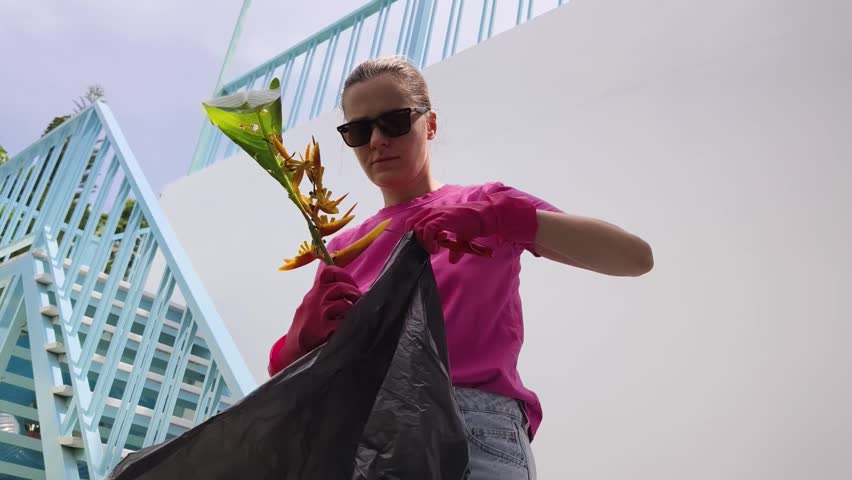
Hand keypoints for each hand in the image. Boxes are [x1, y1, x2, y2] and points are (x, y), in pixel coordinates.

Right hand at [268, 266, 360, 374]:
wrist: (291, 354)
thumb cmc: (307, 331)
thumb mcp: (311, 309)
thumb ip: (326, 297)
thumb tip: (351, 290)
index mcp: (312, 294)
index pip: (328, 273)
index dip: (344, 276)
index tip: (352, 285)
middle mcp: (313, 302)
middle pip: (339, 287)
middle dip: (353, 293)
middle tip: (359, 302)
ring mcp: (316, 316)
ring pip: (343, 305)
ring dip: (351, 311)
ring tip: (352, 318)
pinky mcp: (321, 331)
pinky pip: (343, 322)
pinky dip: (348, 325)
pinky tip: (346, 331)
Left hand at [403, 192, 537, 262]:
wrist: (486, 217)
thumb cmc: (474, 225)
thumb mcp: (461, 238)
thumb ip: (454, 248)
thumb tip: (452, 260)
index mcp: (434, 213)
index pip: (413, 222)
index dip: (412, 236)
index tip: (418, 248)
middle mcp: (433, 211)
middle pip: (411, 224)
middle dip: (413, 239)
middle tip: (423, 250)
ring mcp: (437, 214)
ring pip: (417, 227)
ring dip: (422, 242)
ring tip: (432, 250)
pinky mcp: (443, 218)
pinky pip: (427, 230)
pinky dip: (428, 241)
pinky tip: (435, 249)